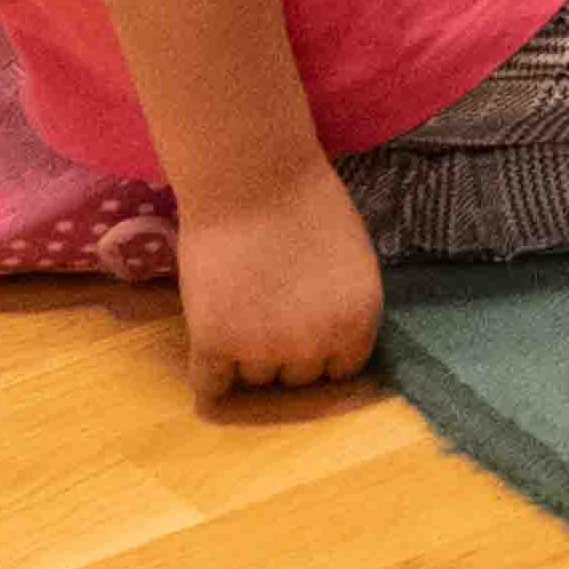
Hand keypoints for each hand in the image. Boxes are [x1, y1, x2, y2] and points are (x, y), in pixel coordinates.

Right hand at [173, 165, 384, 399]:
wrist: (253, 182)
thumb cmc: (307, 205)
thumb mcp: (352, 261)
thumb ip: (342, 305)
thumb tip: (328, 336)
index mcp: (360, 320)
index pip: (342, 368)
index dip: (323, 352)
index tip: (306, 335)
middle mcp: (317, 344)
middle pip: (298, 376)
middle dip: (285, 352)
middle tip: (267, 315)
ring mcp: (264, 348)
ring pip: (256, 378)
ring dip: (246, 357)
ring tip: (237, 313)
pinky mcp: (214, 344)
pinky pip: (210, 385)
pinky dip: (208, 377)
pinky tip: (208, 353)